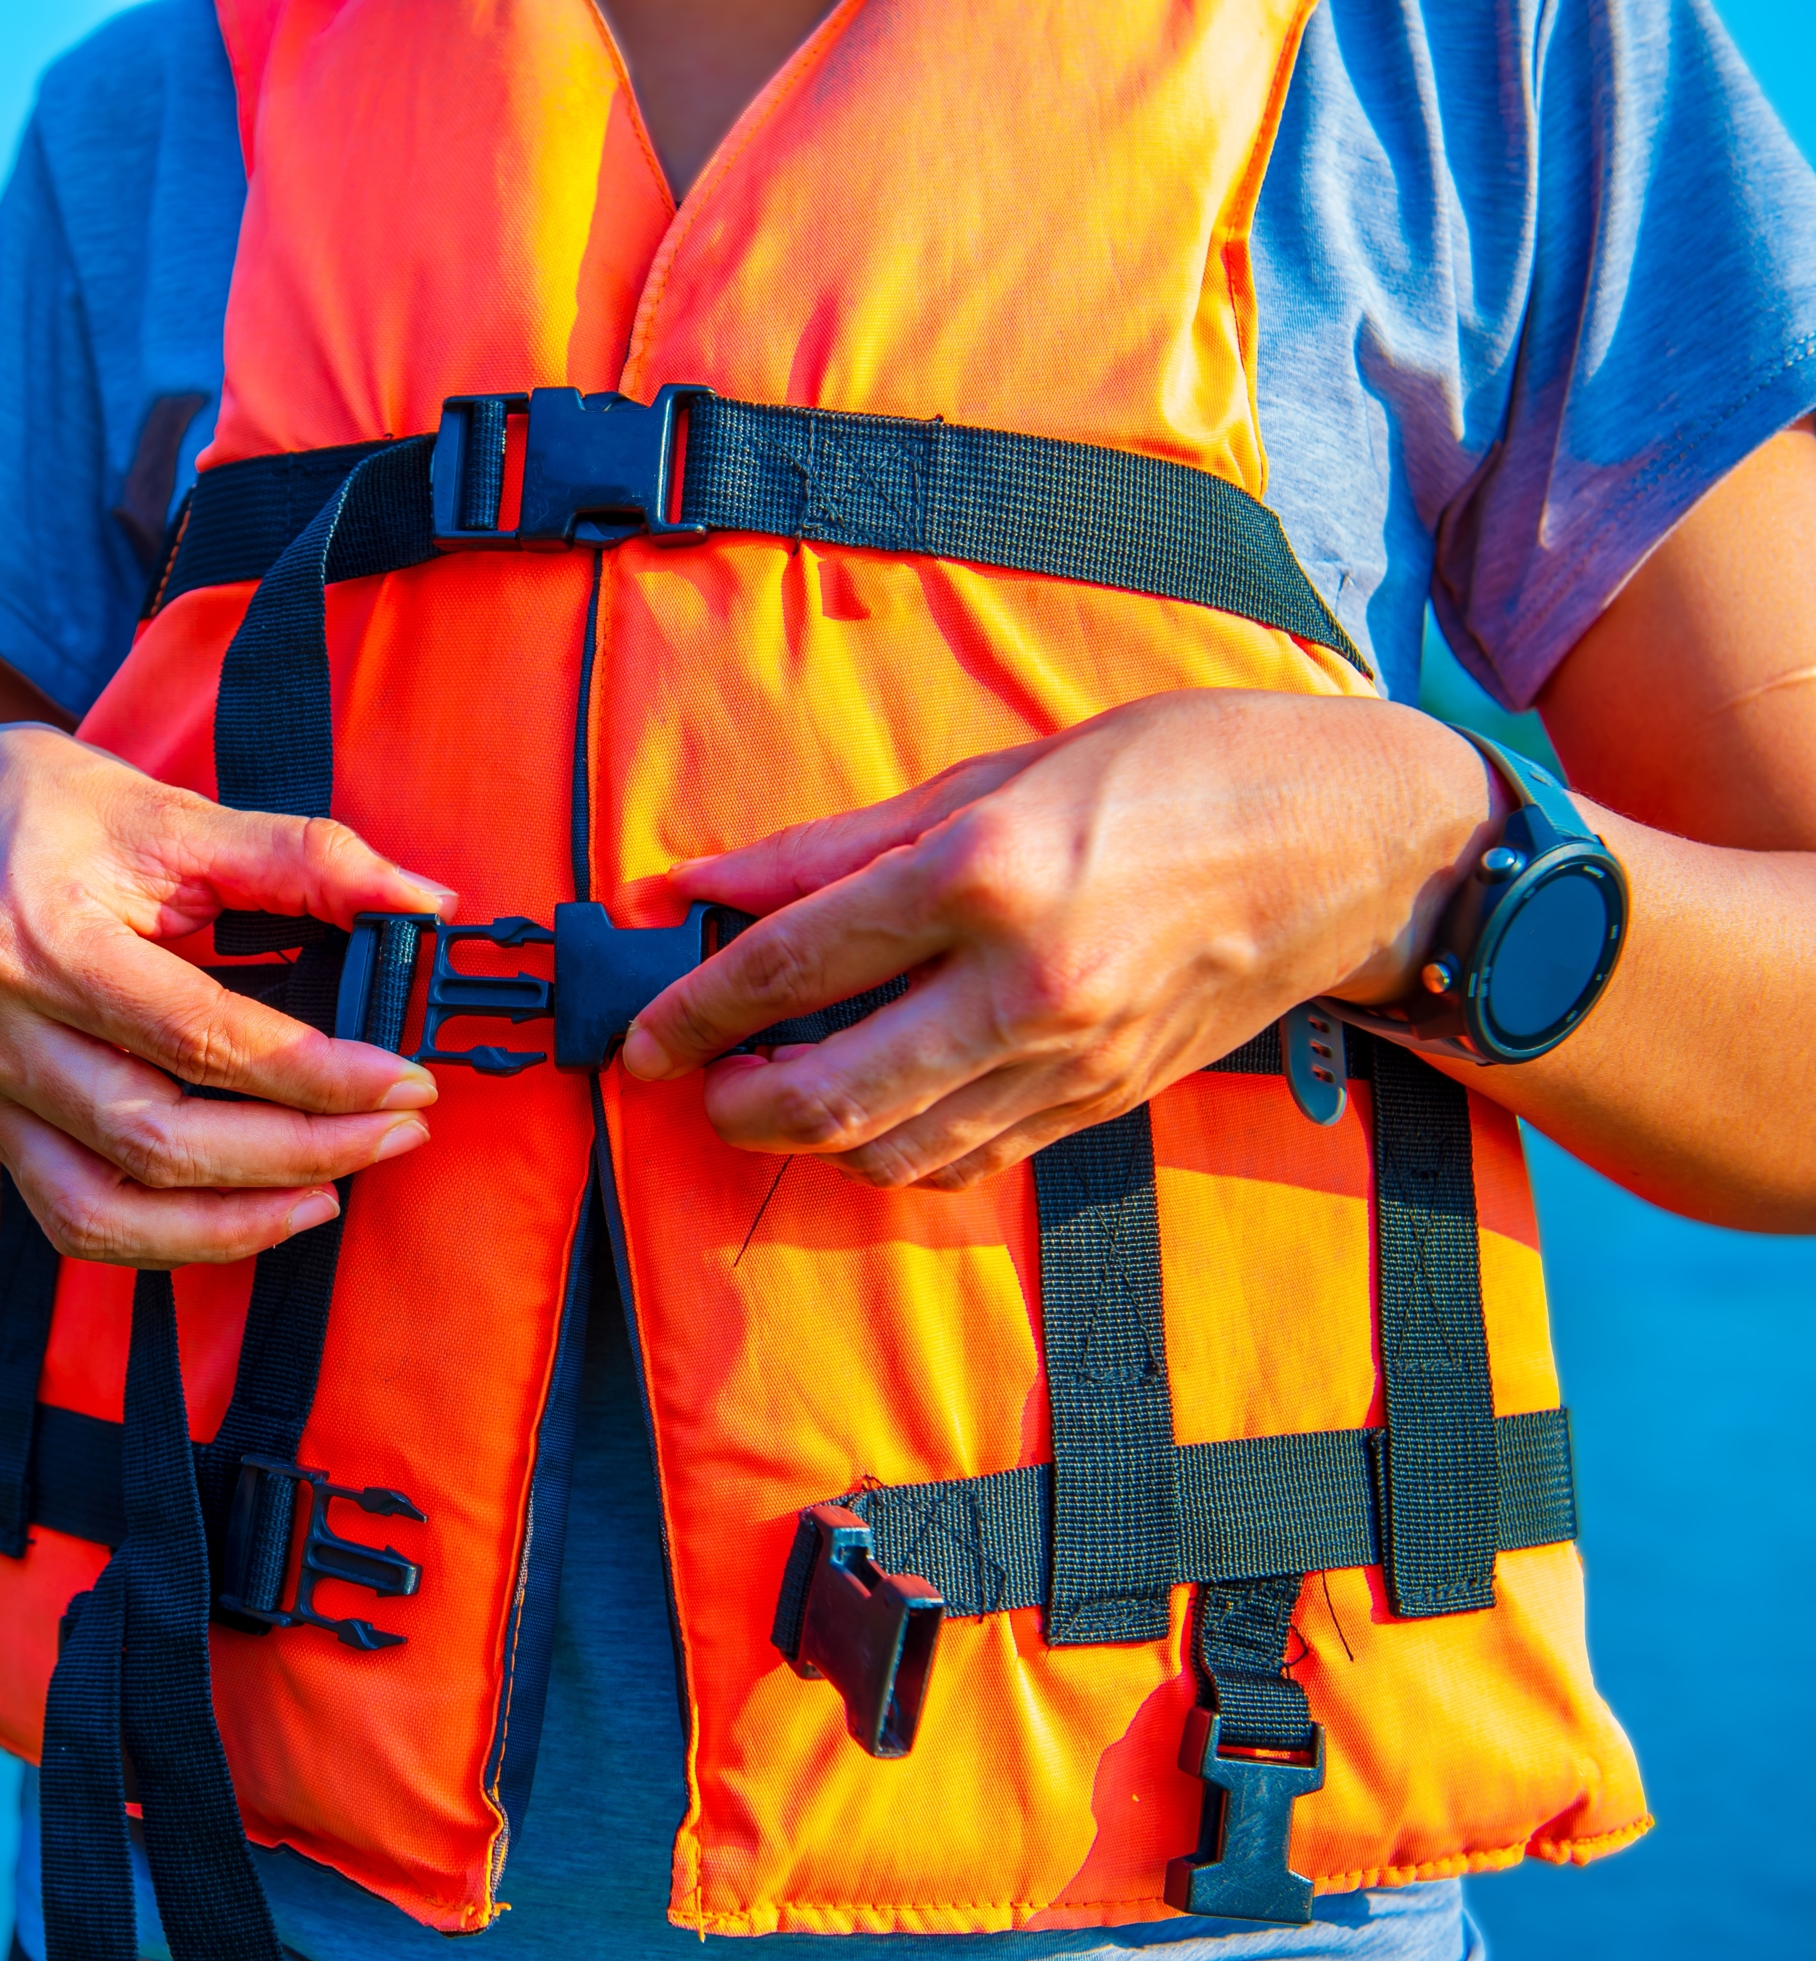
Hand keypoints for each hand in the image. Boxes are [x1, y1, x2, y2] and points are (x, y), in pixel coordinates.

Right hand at [0, 723, 454, 1263]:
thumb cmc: (49, 810)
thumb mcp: (172, 811)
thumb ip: (302, 857)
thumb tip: (426, 903)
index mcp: (40, 932)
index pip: (197, 1035)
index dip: (314, 1074)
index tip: (405, 1082)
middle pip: (156, 1137)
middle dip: (297, 1152)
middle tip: (396, 1133)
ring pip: (107, 1207)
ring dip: (235, 1221)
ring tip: (332, 1192)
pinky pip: (72, 1219)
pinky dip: (165, 1241)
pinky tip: (247, 1215)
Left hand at [618, 690, 1503, 1188]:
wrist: (1353, 838)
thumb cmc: (1178, 768)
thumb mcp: (996, 768)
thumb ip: (838, 843)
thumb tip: (707, 881)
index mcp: (984, 872)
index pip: (791, 964)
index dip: (694, 1008)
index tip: (641, 1032)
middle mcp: (1022, 983)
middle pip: (827, 1095)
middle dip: (733, 1104)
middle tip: (693, 1081)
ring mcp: (1069, 1058)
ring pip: (892, 1150)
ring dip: (808, 1139)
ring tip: (772, 1090)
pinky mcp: (1103, 1103)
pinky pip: (967, 1159)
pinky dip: (896, 1149)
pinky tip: (872, 1102)